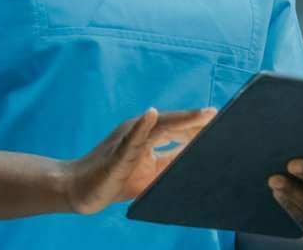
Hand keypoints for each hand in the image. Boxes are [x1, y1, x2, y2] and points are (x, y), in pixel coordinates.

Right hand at [61, 106, 216, 214]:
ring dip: (180, 119)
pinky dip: (141, 126)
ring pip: (157, 126)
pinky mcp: (116, 154)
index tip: (224, 121)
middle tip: (220, 115)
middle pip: (173, 122)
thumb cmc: (117, 179)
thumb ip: (173, 160)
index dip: (200, 124)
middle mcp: (139, 131)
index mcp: (149, 134)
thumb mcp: (152, 171)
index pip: (179, 127)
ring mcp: (126, 140)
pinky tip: (151, 114)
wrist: (79, 189)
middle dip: (197, 119)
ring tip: (202, 114)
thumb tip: (200, 155)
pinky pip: (129, 140)